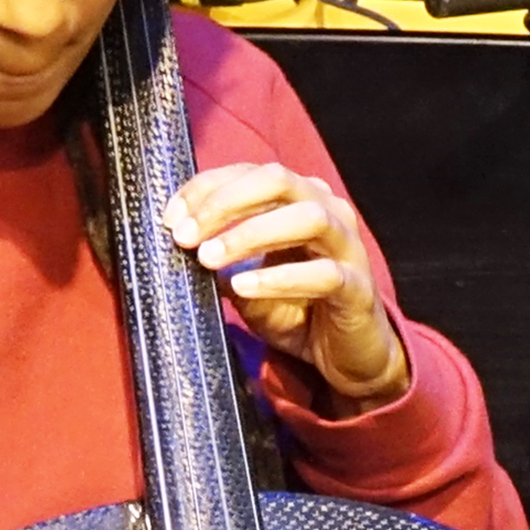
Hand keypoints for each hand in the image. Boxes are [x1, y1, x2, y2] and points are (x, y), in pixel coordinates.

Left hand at [163, 162, 409, 412]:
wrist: (344, 355)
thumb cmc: (297, 309)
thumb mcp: (246, 280)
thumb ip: (219, 259)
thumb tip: (177, 243)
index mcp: (299, 199)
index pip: (250, 173)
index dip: (206, 189)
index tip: (171, 218)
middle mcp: (327, 211)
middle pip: (277, 180)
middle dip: (225, 203)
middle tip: (186, 236)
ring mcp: (347, 246)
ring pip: (306, 217)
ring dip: (251, 233)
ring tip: (209, 258)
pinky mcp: (358, 287)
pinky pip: (323, 273)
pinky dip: (280, 278)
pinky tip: (244, 287)